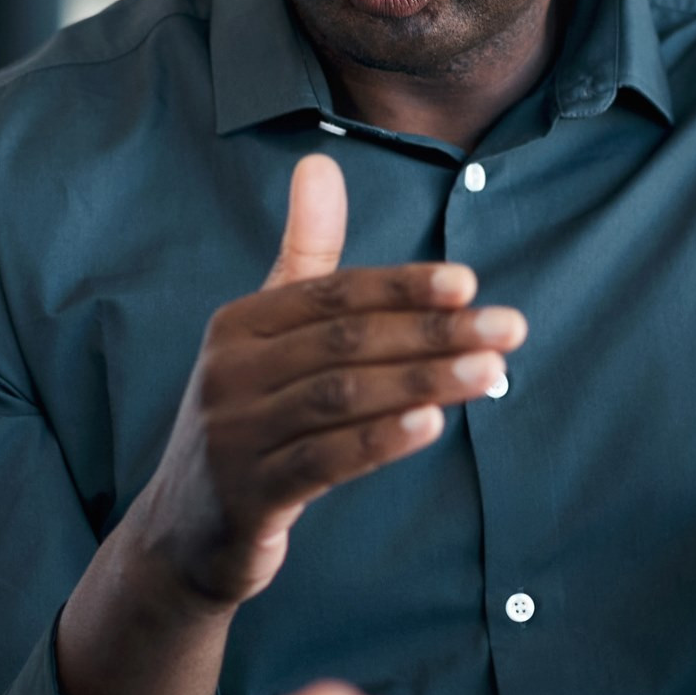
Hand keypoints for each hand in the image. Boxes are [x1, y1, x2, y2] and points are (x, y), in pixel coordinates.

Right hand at [119, 154, 525, 606]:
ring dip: (424, 382)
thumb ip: (304, 256)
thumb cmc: (249, 418)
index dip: (402, 287)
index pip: (333, 293)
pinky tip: (432, 426)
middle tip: (510, 328)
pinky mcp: (249, 495)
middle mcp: (229, 371)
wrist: (185, 532)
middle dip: (434, 332)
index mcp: (239, 324)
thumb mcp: (267, 337)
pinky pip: (323, 460)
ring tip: (492, 373)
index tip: (470, 284)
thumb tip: (320, 163)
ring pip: (341, 397)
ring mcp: (234, 434)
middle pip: (346, 341)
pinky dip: (379, 440)